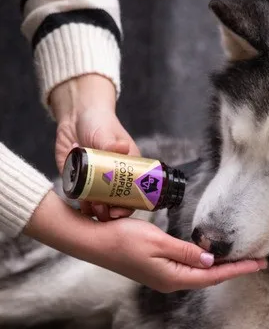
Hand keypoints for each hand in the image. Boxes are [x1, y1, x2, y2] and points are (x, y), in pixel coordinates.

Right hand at [24, 191, 266, 291]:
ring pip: (199, 273)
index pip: (214, 276)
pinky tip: (208, 257)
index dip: (238, 269)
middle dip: (233, 269)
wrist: (95, 242)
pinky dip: (202, 263)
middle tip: (256, 260)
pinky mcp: (156, 269)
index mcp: (173, 277)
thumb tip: (211, 261)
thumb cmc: (123, 240)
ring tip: (239, 259)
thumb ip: (187, 252)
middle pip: (209, 277)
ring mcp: (162, 277)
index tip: (259, 264)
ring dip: (219, 267)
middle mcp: (170, 281)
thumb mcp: (159, 243)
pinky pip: (187, 268)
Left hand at [49, 74, 138, 220]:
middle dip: (108, 212)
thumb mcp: (106, 133)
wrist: (75, 116)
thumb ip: (111, 142)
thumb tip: (121, 148)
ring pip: (96, 204)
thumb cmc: (99, 123)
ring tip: (88, 205)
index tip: (118, 212)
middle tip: (101, 209)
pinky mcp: (76, 180)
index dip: (127, 207)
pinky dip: (78, 199)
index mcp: (128, 170)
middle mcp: (112, 179)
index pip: (133, 195)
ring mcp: (94, 181)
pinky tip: (77, 196)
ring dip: (93, 209)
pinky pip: (78, 195)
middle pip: (114, 204)